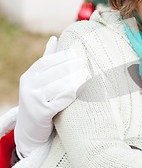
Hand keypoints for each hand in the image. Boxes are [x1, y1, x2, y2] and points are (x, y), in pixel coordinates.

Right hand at [14, 36, 87, 156]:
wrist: (30, 129)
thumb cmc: (40, 100)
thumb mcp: (39, 80)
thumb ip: (47, 60)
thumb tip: (53, 38)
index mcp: (29, 75)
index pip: (47, 62)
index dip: (62, 57)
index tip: (76, 55)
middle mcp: (28, 86)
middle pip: (54, 73)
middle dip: (71, 68)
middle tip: (85, 65)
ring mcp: (33, 100)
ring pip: (58, 86)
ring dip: (74, 80)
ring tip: (86, 76)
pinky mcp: (40, 113)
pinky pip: (59, 101)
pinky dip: (71, 94)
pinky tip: (81, 89)